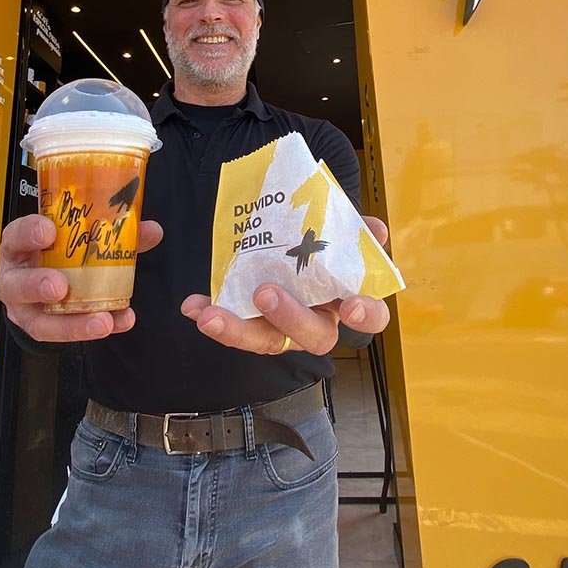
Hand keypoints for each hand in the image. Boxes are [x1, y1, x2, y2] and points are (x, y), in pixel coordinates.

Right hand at [0, 214, 162, 342]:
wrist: (43, 280)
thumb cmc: (57, 253)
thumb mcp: (74, 238)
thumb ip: (111, 233)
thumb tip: (151, 230)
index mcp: (20, 246)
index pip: (16, 235)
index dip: (28, 233)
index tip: (49, 231)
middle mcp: (15, 278)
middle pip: (16, 284)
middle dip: (36, 285)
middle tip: (59, 287)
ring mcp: (24, 308)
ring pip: (38, 321)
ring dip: (70, 324)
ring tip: (101, 321)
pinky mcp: (40, 328)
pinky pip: (62, 335)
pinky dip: (89, 330)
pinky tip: (114, 323)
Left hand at [180, 216, 391, 354]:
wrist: (282, 229)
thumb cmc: (317, 237)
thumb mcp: (335, 226)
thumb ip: (353, 228)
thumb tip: (374, 229)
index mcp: (347, 296)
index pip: (370, 315)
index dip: (366, 315)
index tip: (352, 306)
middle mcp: (318, 319)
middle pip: (315, 337)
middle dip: (291, 319)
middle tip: (266, 294)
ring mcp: (282, 327)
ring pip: (267, 341)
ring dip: (239, 330)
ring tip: (211, 315)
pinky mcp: (251, 324)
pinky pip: (233, 328)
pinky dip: (212, 316)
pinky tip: (193, 306)